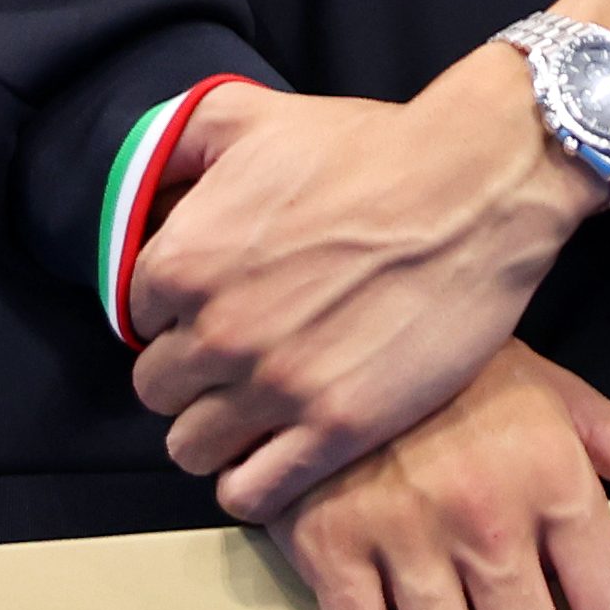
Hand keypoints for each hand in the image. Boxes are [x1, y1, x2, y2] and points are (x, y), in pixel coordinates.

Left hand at [132, 0, 609, 520]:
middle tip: (239, 354)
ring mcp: (276, 387)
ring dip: (216, 431)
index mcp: (186, 258)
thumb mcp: (253, 115)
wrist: (474, 186)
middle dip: (191, 373)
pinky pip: (250, 494)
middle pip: (158, 390)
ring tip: (257, 407)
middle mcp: (217, 330)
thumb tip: (146, 184)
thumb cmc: (369, 146)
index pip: (136, 317)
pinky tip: (279, 450)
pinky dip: (252, 481)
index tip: (214, 305)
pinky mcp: (335, 429)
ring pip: (191, 449)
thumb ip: (178, 140)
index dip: (176, 311)